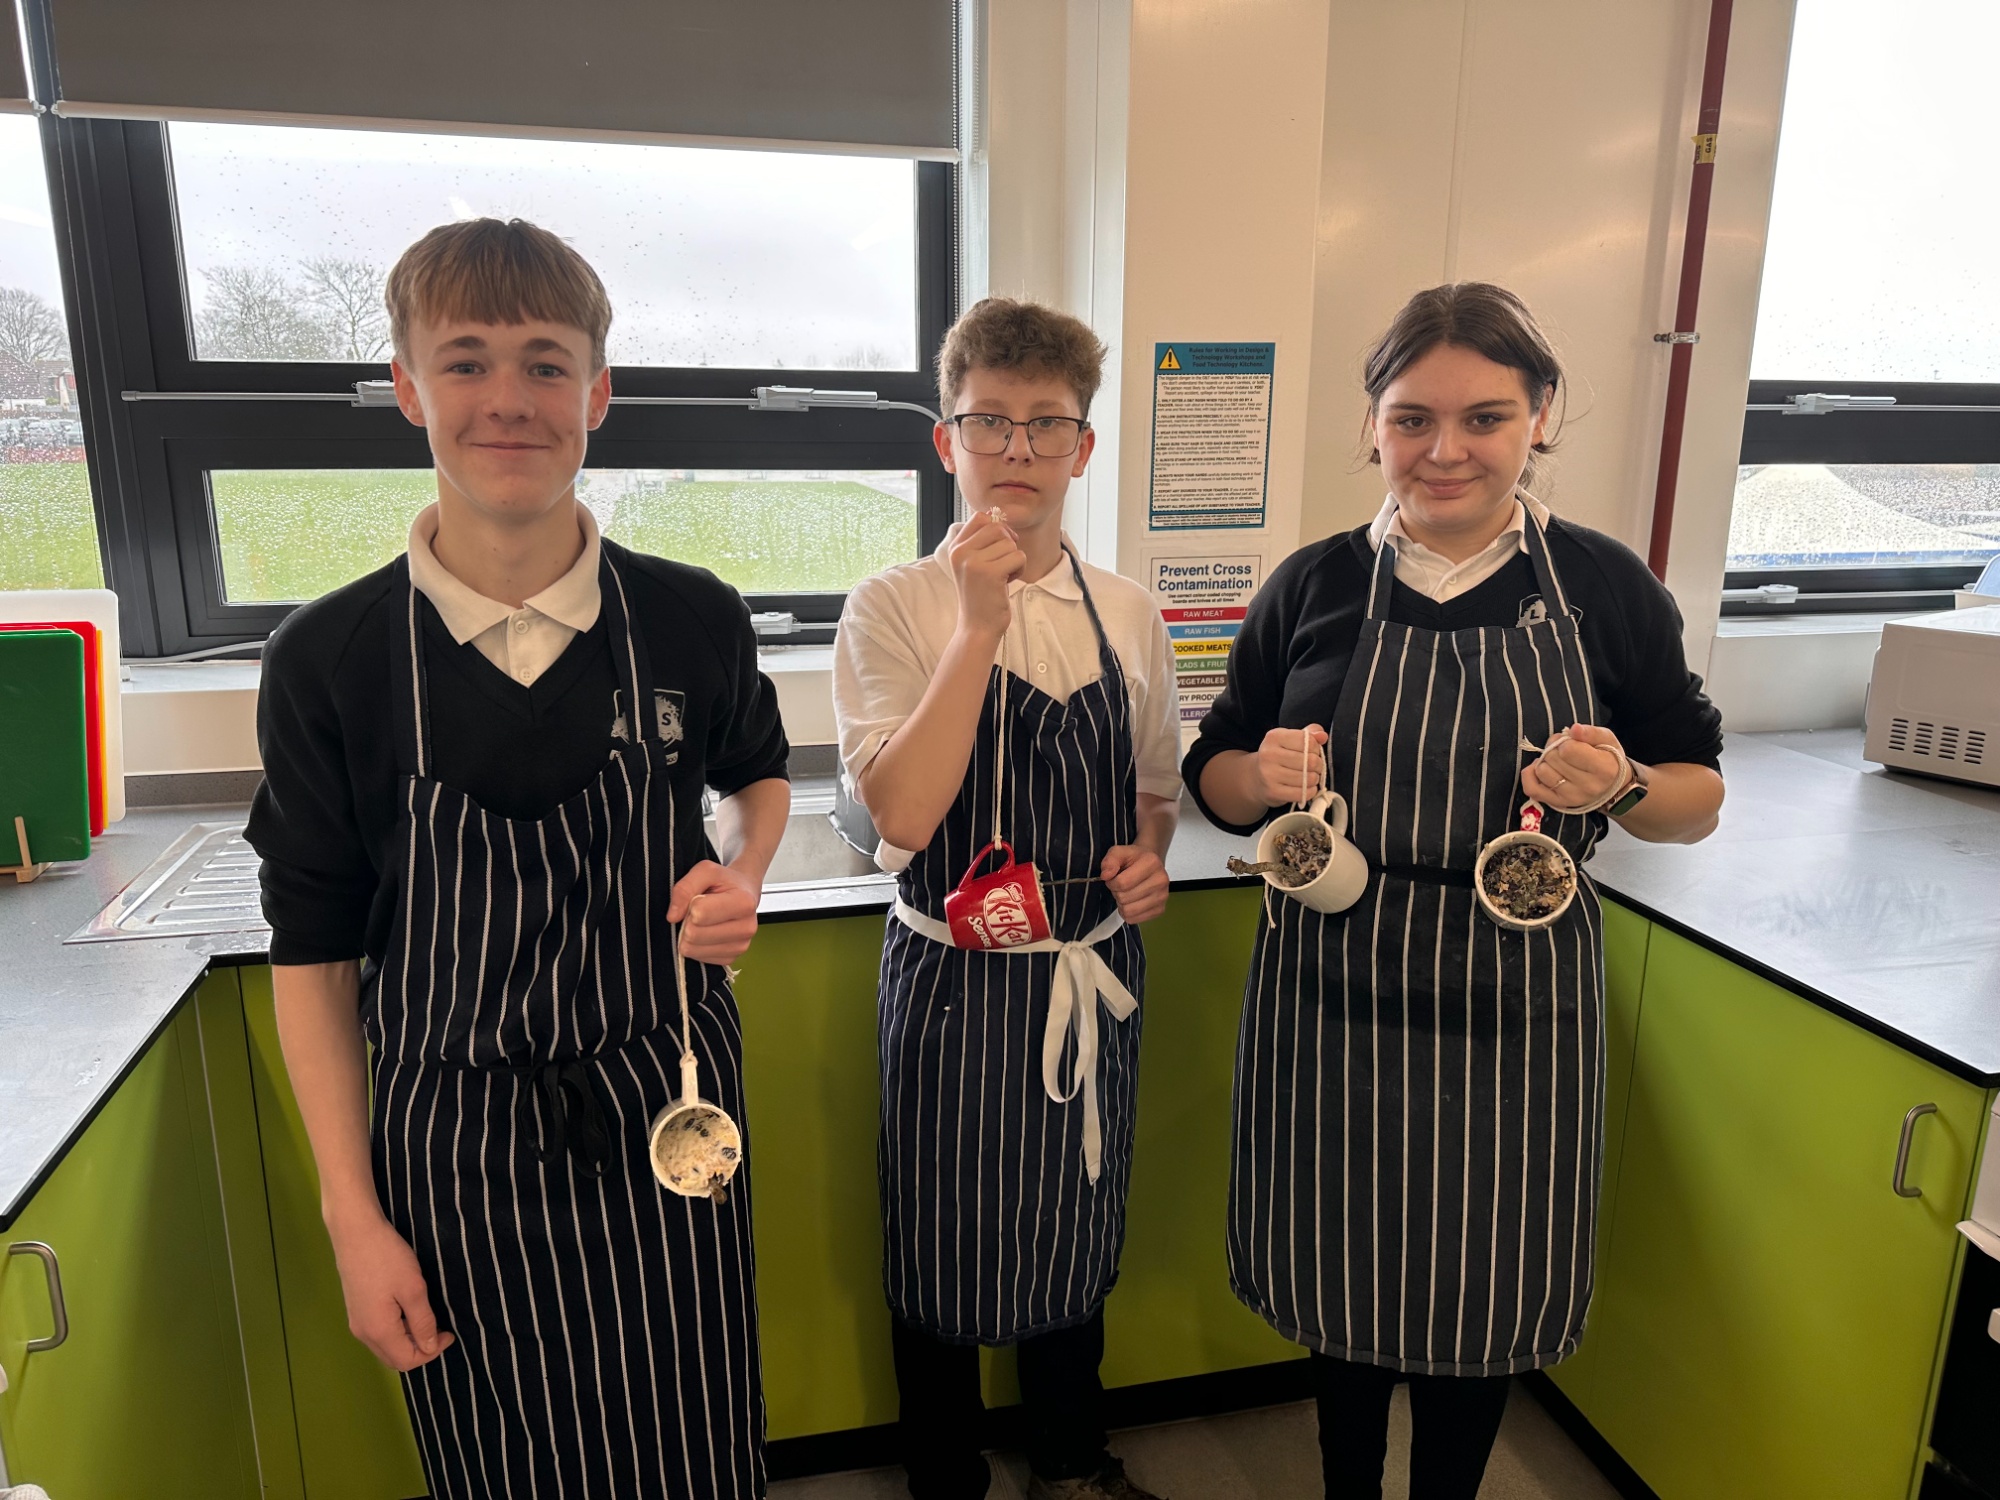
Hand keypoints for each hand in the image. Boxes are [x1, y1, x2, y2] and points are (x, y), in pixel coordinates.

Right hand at [328, 1211, 454, 1371]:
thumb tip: (430, 1348)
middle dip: (420, 1350)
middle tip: (440, 1329)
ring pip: (386, 1346)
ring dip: (409, 1340)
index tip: (449, 1333)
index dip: (432, 1353)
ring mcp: (357, 1321)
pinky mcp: (356, 1309)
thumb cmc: (387, 1258)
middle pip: (394, 1358)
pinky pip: (379, 1332)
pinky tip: (409, 1309)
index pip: (407, 1361)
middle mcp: (363, 1333)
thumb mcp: (414, 1289)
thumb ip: (423, 1322)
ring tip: (427, 1317)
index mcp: (378, 1332)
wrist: (356, 1232)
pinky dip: (398, 1330)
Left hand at [668, 859, 760, 964]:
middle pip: (694, 934)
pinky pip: (698, 958)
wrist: (744, 893)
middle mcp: (747, 928)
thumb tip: (673, 916)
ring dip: (689, 935)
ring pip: (692, 949)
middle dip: (688, 921)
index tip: (699, 898)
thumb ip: (685, 887)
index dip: (690, 904)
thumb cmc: (725, 882)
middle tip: (698, 911)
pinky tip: (706, 932)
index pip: (699, 913)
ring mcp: (740, 946)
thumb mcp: (705, 871)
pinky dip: (696, 946)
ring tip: (702, 921)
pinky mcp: (731, 958)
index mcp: (744, 902)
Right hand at [949, 509, 1025, 641]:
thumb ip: (982, 542)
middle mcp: (961, 552)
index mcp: (956, 548)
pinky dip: (1019, 569)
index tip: (1000, 545)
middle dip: (1008, 545)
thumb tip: (999, 517)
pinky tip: (1007, 582)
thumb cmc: (981, 595)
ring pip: (1010, 543)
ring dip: (1014, 560)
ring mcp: (973, 562)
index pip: (980, 517)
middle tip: (1002, 565)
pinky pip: (1019, 556)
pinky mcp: (990, 573)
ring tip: (1002, 577)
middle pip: (997, 528)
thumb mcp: (974, 564)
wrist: (977, 627)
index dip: (997, 528)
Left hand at [1100, 845, 1169, 924]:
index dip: (1112, 882)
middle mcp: (1161, 880)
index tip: (1113, 878)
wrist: (1150, 864)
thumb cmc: (1133, 859)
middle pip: (1124, 898)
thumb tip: (1106, 876)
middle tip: (1121, 885)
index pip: (1122, 883)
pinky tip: (1132, 902)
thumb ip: (1110, 861)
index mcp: (1151, 863)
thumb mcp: (1118, 852)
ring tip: (1126, 893)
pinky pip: (1134, 919)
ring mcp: (1163, 897)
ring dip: (1122, 904)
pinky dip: (1128, 913)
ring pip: (1129, 911)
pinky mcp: (1160, 910)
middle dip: (1117, 892)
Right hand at [1252, 724, 1328, 807]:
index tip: (1312, 752)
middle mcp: (1269, 754)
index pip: (1308, 741)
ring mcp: (1269, 774)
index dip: (1316, 748)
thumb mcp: (1291, 740)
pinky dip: (1310, 791)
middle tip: (1314, 767)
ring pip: (1308, 778)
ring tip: (1309, 777)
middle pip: (1310, 761)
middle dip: (1318, 765)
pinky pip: (1302, 793)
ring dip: (1314, 779)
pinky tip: (1307, 788)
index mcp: (1274, 737)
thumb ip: (1309, 735)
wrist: (1256, 778)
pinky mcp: (1273, 792)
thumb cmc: (1279, 757)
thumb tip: (1322, 736)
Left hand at [1522, 723, 1625, 811]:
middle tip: (1564, 749)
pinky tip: (1541, 768)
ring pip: (1541, 771)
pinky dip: (1530, 775)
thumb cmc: (1607, 757)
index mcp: (1604, 769)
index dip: (1566, 741)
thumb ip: (1590, 732)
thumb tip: (1574, 729)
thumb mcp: (1606, 739)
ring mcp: (1571, 797)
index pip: (1569, 750)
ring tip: (1557, 760)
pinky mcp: (1558, 803)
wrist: (1611, 784)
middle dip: (1554, 748)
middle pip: (1552, 758)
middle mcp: (1588, 786)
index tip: (1573, 742)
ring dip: (1545, 761)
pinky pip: (1532, 788)